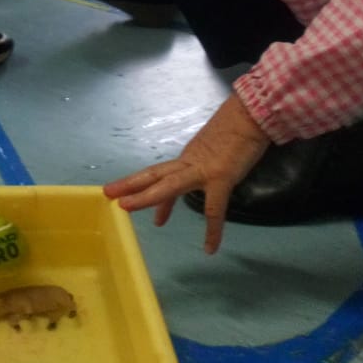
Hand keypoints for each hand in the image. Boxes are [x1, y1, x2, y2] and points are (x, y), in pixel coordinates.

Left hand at [103, 93, 272, 254]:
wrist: (254, 114)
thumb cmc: (241, 129)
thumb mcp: (218, 147)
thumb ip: (209, 160)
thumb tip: (211, 171)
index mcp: (190, 157)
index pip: (162, 174)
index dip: (144, 186)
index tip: (128, 197)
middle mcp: (190, 162)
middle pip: (155, 174)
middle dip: (131, 185)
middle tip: (109, 194)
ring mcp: (203, 170)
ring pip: (168, 185)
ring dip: (146, 197)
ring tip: (126, 208)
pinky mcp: (220, 177)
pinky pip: (214, 209)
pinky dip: (212, 230)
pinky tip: (210, 248)